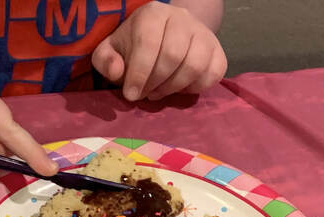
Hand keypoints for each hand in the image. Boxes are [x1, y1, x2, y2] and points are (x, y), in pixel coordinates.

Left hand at [92, 2, 226, 101]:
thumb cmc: (132, 47)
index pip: (148, 44)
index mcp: (152, 14)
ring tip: (159, 92)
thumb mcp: (110, 51)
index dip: (138, 74)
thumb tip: (117, 72)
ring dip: (173, 88)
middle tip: (145, 94)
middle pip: (173, 56)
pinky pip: (213, 73)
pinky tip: (179, 89)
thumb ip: (106, 61)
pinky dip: (195, 88)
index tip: (131, 95)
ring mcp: (203, 33)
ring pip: (195, 66)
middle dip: (155, 83)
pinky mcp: (218, 50)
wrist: (164, 36)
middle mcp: (182, 18)